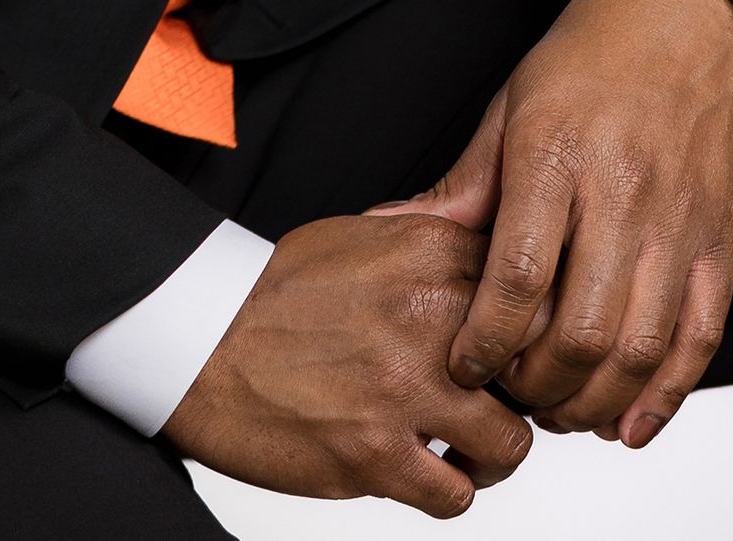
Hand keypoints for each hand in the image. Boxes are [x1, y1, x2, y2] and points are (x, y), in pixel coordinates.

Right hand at [164, 212, 532, 517]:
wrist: (200, 344)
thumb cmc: (273, 293)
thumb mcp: (356, 239)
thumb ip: (425, 253)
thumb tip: (485, 267)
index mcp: (423, 252)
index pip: (529, 289)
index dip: (532, 327)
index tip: (518, 348)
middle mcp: (424, 315)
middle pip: (532, 366)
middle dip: (522, 393)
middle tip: (500, 403)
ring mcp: (403, 387)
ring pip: (510, 443)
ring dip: (490, 454)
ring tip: (463, 448)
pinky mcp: (375, 455)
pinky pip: (456, 495)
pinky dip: (447, 491)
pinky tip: (422, 471)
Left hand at [376, 0, 732, 448]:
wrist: (691, 12)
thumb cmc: (590, 55)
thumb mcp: (510, 107)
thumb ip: (460, 186)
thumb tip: (383, 230)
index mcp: (557, 156)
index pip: (517, 276)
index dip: (484, 341)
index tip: (460, 366)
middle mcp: (623, 193)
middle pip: (580, 329)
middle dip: (535, 386)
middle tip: (508, 398)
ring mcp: (681, 222)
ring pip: (640, 347)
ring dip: (593, 402)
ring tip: (557, 411)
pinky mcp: (725, 239)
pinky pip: (700, 338)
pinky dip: (665, 396)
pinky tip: (627, 425)